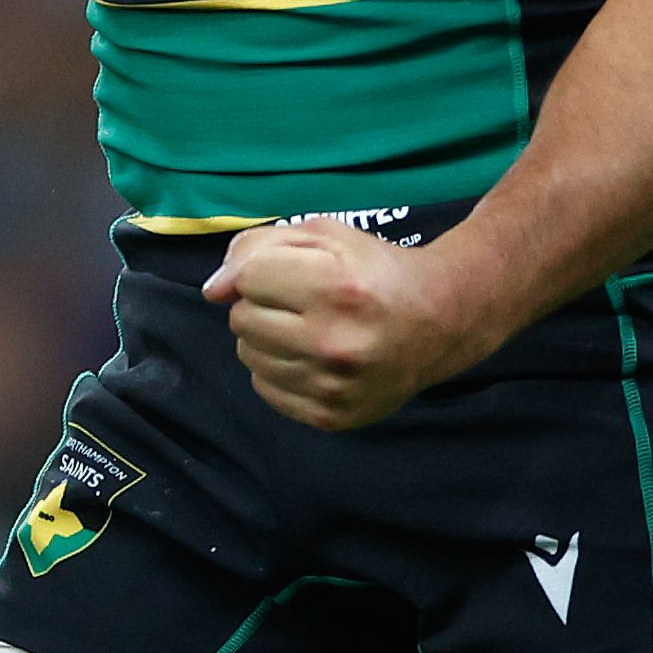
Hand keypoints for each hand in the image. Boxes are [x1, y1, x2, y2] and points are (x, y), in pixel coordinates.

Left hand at [203, 219, 481, 430]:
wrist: (438, 322)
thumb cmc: (373, 271)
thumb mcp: (324, 236)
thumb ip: (258, 247)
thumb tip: (213, 290)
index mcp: (336, 287)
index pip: (248, 279)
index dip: (265, 270)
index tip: (294, 273)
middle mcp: (334, 342)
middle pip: (241, 319)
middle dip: (263, 304)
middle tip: (304, 302)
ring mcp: (332, 386)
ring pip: (248, 355)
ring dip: (268, 337)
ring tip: (309, 328)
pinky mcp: (330, 416)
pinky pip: (265, 389)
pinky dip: (279, 370)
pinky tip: (312, 357)